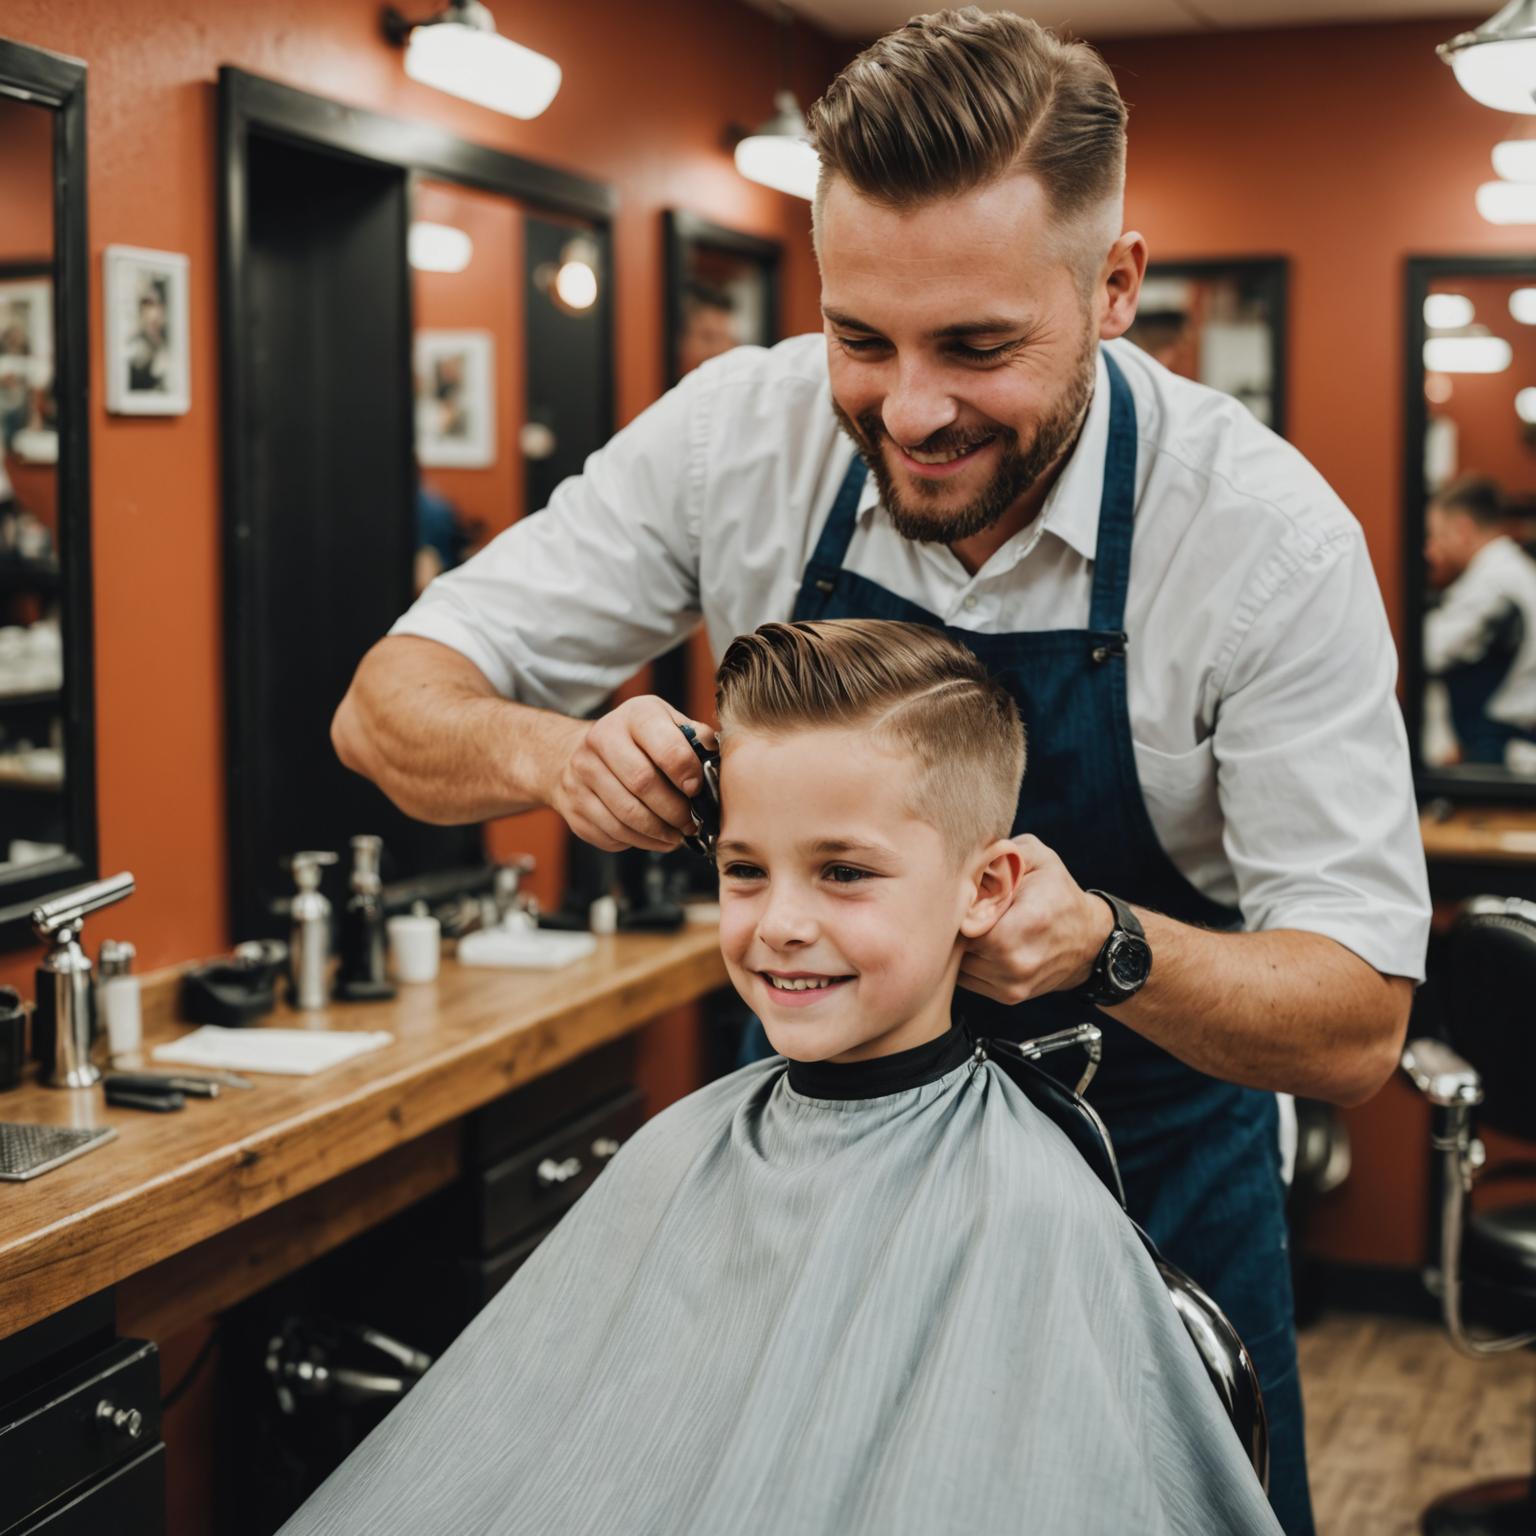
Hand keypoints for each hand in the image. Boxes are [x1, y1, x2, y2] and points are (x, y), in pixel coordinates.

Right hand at [549, 695, 716, 852]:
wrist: (576, 753)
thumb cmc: (637, 741)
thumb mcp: (667, 724)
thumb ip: (695, 739)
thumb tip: (720, 761)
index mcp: (633, 717)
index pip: (666, 747)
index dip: (687, 773)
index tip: (697, 790)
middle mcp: (600, 740)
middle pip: (643, 784)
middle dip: (674, 810)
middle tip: (691, 823)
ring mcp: (580, 774)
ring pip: (625, 815)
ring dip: (658, 832)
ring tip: (677, 836)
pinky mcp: (573, 806)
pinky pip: (611, 832)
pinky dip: (638, 842)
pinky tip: (653, 838)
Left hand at [957, 835, 1113, 1005]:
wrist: (1089, 940)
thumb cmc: (1059, 894)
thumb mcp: (1039, 858)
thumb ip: (1002, 852)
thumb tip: (966, 858)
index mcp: (1026, 923)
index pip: (964, 921)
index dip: (956, 907)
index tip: (962, 894)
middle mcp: (1018, 960)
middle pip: (958, 945)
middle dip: (954, 926)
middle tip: (964, 909)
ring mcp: (1012, 983)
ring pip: (959, 965)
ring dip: (960, 945)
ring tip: (976, 925)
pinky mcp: (1008, 996)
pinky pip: (968, 980)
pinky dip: (969, 962)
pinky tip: (982, 943)